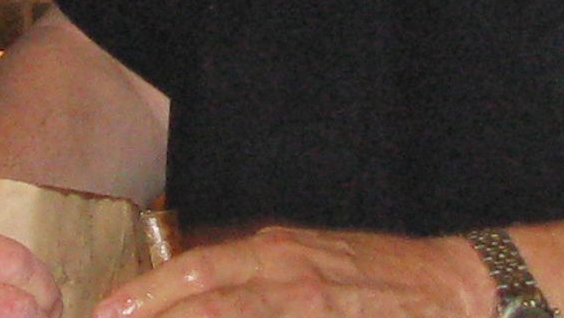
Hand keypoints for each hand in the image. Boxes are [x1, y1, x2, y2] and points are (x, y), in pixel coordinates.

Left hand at [94, 226, 489, 317]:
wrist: (455, 285)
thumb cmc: (375, 275)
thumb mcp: (307, 256)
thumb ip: (253, 272)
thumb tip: (194, 289)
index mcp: (278, 251)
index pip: (200, 270)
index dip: (150, 292)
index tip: (109, 312)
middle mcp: (290, 275)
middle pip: (208, 299)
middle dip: (155, 317)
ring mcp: (314, 307)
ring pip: (237, 316)